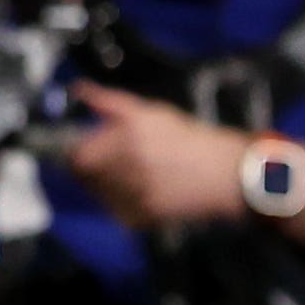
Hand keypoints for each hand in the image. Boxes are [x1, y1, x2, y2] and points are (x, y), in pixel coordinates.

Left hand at [66, 82, 247, 230]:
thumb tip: (79, 90)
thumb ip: (111, 102)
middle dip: (90, 172)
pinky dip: (123, 207)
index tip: (85, 153)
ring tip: (127, 182)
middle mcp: (130, 163)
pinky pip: (119, 213)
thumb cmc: (189, 139)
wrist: (227, 174)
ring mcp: (138, 191)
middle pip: (86, 177)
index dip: (78, 154)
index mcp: (128, 134)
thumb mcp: (152, 112)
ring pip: (100, 196)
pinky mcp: (148, 214)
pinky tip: (138, 197)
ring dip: (105, 190)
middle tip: (106, 169)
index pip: (79, 154)